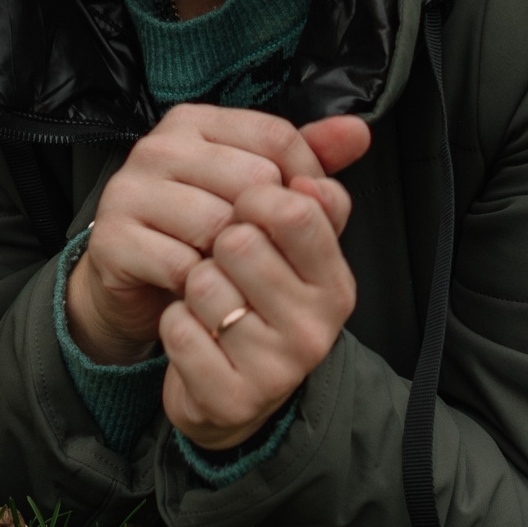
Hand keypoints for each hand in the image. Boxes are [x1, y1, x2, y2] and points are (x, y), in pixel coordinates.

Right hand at [65, 108, 368, 365]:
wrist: (136, 287)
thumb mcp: (260, 195)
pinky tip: (200, 285)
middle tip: (261, 251)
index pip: (277, 135)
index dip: (305, 180)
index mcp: (195, 122)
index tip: (301, 216)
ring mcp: (129, 189)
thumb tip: (359, 132)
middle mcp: (157, 145)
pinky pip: (182, 263)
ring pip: (218, 223)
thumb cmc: (202, 233)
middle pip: (252, 179)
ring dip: (234, 259)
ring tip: (229, 268)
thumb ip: (310, 163)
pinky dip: (201, 285)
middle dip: (268, 226)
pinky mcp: (113, 238)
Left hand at [158, 172, 358, 452]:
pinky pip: (177, 328)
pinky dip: (173, 322)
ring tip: (208, 300)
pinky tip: (193, 332)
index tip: (244, 207)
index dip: (252, 196)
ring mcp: (277, 368)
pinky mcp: (232, 398)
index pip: (296, 208)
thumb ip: (315, 177)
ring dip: (190, 283)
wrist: (228, 387)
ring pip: (202, 284)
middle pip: (239, 241)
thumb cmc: (255, 298)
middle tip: (222, 262)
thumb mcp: (290, 242)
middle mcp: (316, 326)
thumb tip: (355, 128)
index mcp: (334, 281)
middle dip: (215, 242)